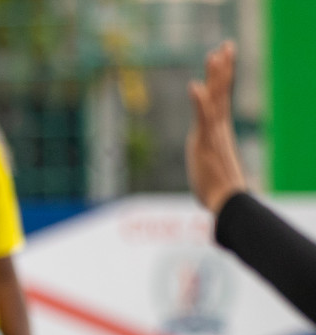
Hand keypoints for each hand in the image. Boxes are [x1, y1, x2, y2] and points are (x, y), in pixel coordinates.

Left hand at [187, 41, 246, 215]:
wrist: (226, 201)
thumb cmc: (217, 190)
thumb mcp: (206, 167)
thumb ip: (204, 159)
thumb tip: (203, 164)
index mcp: (216, 132)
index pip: (219, 99)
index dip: (220, 79)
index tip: (221, 59)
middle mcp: (217, 128)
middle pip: (221, 92)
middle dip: (223, 68)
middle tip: (225, 45)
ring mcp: (213, 134)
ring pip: (216, 98)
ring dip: (215, 76)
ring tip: (215, 54)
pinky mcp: (206, 142)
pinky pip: (203, 118)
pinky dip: (200, 101)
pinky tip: (195, 86)